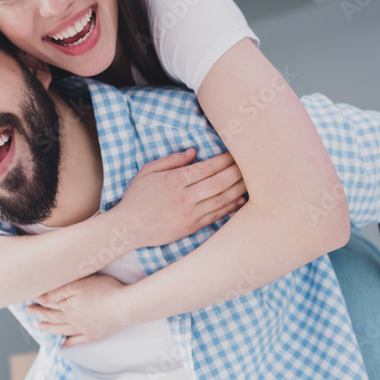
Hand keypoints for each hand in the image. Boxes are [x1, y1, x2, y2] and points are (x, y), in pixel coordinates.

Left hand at [27, 274, 130, 346]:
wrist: (125, 307)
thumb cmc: (106, 290)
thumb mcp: (80, 284)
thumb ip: (60, 291)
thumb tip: (42, 297)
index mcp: (69, 305)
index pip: (49, 303)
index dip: (39, 301)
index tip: (29, 299)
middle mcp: (73, 319)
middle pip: (52, 317)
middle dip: (39, 314)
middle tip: (29, 312)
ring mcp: (84, 329)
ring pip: (62, 330)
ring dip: (49, 328)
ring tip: (40, 327)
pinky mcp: (95, 335)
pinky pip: (78, 341)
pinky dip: (68, 344)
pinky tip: (62, 345)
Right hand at [115, 148, 246, 247]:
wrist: (128, 228)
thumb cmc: (136, 197)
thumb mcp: (147, 171)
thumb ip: (171, 160)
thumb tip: (194, 151)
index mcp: (174, 180)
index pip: (207, 167)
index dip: (224, 159)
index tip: (235, 152)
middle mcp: (184, 197)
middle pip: (219, 182)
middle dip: (237, 172)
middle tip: (250, 164)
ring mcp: (190, 214)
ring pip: (221, 199)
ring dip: (238, 189)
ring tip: (251, 180)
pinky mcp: (192, 227)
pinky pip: (216, 216)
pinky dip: (230, 207)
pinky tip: (240, 200)